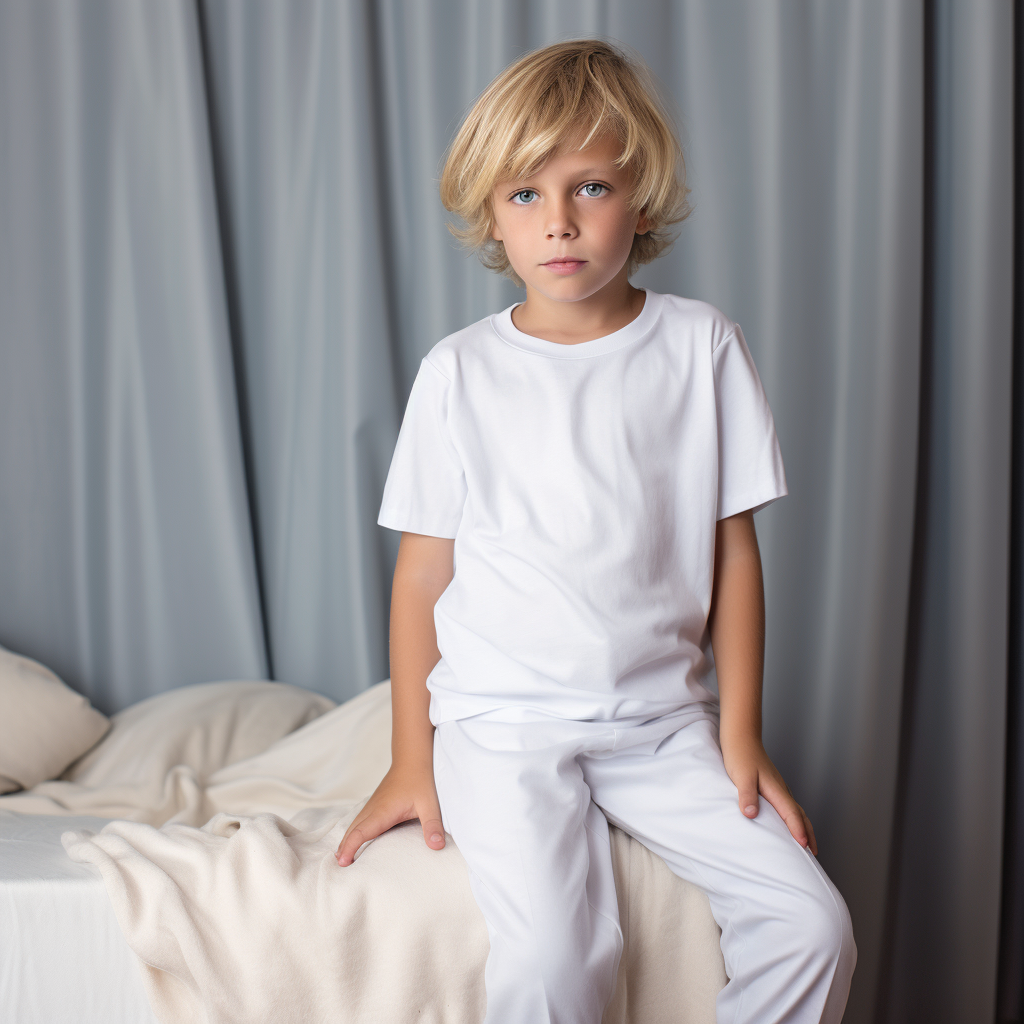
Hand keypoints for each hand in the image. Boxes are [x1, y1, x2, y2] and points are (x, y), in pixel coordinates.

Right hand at [335, 760, 445, 865]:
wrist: (412, 757)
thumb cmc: (420, 779)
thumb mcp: (430, 804)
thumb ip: (432, 825)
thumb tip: (437, 847)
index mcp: (383, 812)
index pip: (361, 832)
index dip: (350, 848)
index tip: (343, 863)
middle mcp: (373, 809)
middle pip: (352, 831)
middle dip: (343, 848)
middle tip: (338, 868)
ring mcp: (373, 805)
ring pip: (354, 824)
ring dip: (346, 840)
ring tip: (341, 858)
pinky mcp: (376, 803)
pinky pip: (360, 820)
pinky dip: (353, 831)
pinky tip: (354, 838)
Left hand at [719, 732, 817, 855]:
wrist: (741, 737)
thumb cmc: (740, 755)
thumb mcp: (741, 776)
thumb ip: (747, 795)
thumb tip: (751, 815)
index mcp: (775, 788)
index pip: (791, 813)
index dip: (798, 830)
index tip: (805, 846)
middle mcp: (781, 789)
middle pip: (800, 814)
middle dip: (809, 833)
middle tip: (814, 853)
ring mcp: (778, 787)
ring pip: (796, 810)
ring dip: (804, 826)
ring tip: (807, 843)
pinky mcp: (772, 786)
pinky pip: (788, 806)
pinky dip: (794, 818)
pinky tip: (788, 822)